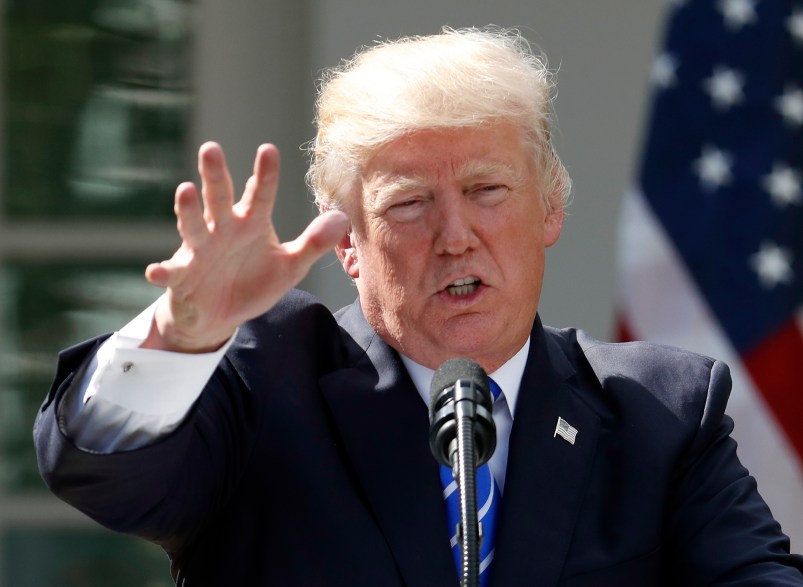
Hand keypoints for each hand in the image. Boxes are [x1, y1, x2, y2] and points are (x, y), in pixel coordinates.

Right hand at [142, 142, 348, 352]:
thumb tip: (343, 218)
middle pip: (219, 198)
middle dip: (215, 175)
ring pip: (192, 226)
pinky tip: (155, 271)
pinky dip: (163, 271)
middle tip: (211, 148)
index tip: (268, 150)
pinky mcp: (182, 276)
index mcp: (250, 223)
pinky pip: (172, 272)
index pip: (260, 194)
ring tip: (185, 190)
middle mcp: (222, 229)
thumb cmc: (253, 282)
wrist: (220, 315)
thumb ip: (313, 244)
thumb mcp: (290, 266)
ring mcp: (199, 250)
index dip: (264, 174)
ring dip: (188, 210)